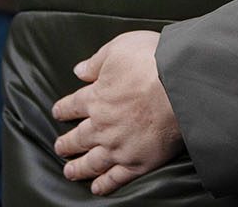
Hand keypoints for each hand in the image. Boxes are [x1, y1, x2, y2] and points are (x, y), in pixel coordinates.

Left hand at [52, 31, 180, 194]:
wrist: (180, 84)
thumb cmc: (152, 61)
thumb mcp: (118, 48)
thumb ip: (97, 62)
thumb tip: (79, 70)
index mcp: (96, 96)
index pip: (73, 105)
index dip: (63, 109)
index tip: (57, 113)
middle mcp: (102, 125)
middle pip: (79, 137)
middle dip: (67, 143)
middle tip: (59, 148)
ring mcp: (119, 146)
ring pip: (92, 161)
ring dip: (79, 168)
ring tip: (69, 172)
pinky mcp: (138, 162)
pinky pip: (116, 178)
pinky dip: (105, 185)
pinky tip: (97, 189)